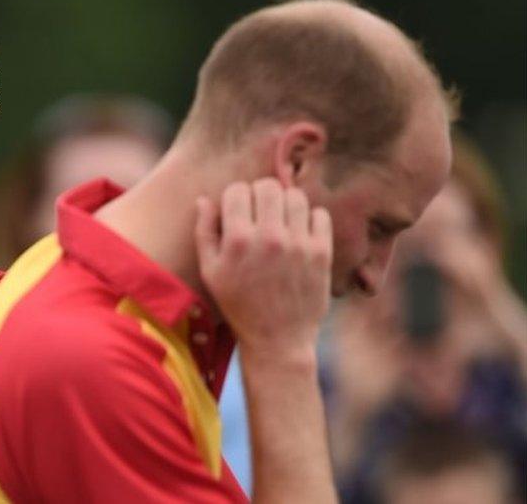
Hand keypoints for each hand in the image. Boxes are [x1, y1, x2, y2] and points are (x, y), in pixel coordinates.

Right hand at [195, 179, 331, 358]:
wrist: (277, 339)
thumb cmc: (238, 304)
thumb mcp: (210, 272)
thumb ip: (205, 232)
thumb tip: (205, 199)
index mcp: (238, 240)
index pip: (237, 190)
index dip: (235, 198)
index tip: (237, 212)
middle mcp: (269, 237)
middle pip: (267, 186)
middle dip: (260, 194)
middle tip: (259, 213)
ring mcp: (298, 244)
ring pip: (295, 195)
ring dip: (285, 203)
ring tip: (279, 221)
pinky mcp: (321, 253)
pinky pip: (319, 214)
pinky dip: (309, 218)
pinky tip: (298, 233)